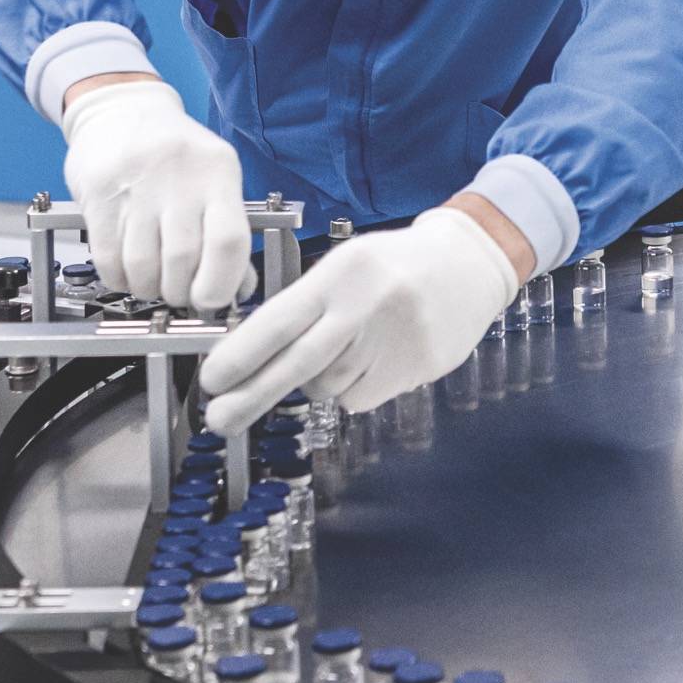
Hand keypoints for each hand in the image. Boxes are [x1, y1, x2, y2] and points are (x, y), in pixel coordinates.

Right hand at [59, 76, 252, 311]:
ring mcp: (136, 185)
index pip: (229, 240)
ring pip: (142, 264)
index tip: (213, 300)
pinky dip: (119, 278)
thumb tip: (239, 286)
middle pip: (182, 258)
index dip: (222, 283)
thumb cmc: (176, 151)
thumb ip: (228, 231)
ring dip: (149, 289)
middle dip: (181, 291)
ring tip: (154, 285)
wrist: (121, 110)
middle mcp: (179, 177)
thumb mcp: (215, 178)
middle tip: (181, 294)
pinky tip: (128, 274)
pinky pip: (107, 256)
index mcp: (218, 172)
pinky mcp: (98, 195)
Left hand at [197, 207, 522, 437]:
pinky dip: (353, 387)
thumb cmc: (395, 265)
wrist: (470, 264)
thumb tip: (251, 354)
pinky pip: (359, 398)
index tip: (212, 380)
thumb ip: (305, 304)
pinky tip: (374, 358)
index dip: (241, 355)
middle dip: (253, 395)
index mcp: (342, 274)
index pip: (281, 321)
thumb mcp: (346, 265)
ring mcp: (395, 341)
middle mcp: (367, 307)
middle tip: (219, 419)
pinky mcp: (416, 368)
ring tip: (346, 347)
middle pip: (299, 365)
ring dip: (319, 379)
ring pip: (329, 386)